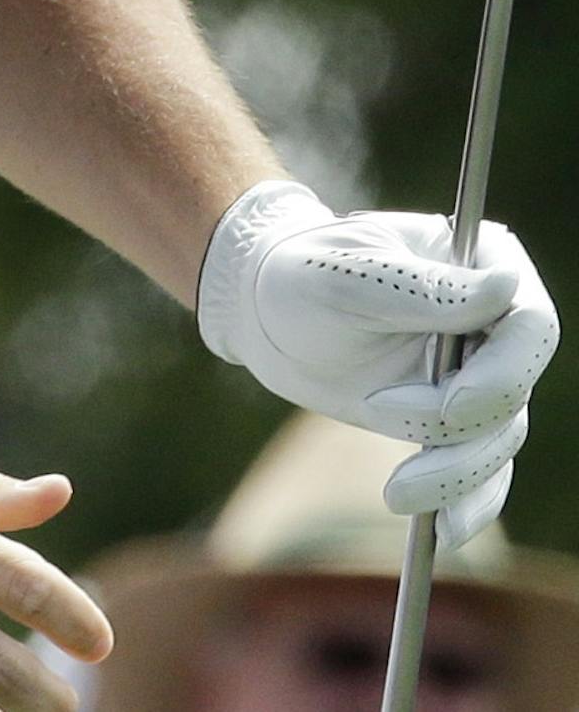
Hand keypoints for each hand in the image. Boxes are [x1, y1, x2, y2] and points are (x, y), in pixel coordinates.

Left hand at [197, 179, 559, 545]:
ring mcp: (477, 371)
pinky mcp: (454, 417)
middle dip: (461, 429)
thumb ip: (422, 288)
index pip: (528, 324)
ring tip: (397, 492)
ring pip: (498, 438)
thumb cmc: (300, 273)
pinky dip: (467, 502)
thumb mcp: (344, 276)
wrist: (265, 308)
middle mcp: (492, 318)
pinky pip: (482, 469)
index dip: (501, 374)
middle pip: (516, 391)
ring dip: (455, 473)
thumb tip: (507, 285)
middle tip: (380, 416)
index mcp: (478, 262)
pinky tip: (444, 531)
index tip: (448, 405)